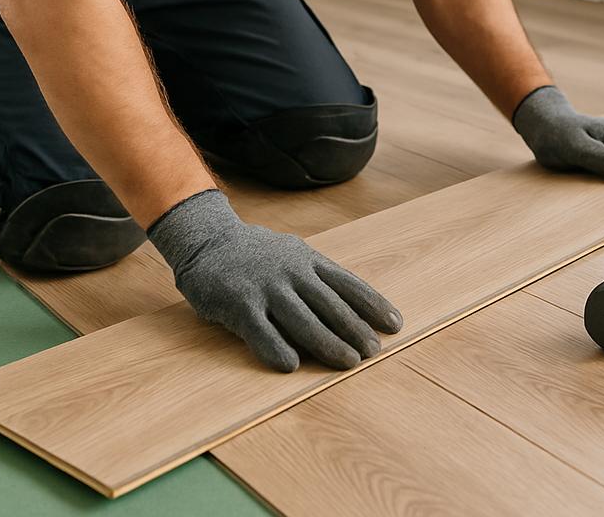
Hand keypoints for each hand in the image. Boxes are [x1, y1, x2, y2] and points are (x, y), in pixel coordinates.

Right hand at [147, 188, 403, 371]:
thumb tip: (354, 308)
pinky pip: (260, 331)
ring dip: (328, 343)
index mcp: (308, 260)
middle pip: (330, 305)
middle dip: (356, 329)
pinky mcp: (238, 303)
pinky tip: (291, 365)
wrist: (208, 239)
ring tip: (348, 362)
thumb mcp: (293, 255)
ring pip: (303, 320)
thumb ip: (317, 277)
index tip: (395, 324)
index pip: (348, 284)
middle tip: (374, 351)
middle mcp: (291, 272)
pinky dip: (276, 348)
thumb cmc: (256, 255)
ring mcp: (266, 287)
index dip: (372, 305)